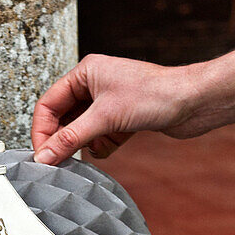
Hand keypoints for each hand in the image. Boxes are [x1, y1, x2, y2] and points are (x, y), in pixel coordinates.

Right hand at [31, 54, 198, 163]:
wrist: (194, 102)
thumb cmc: (155, 95)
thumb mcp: (104, 118)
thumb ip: (70, 140)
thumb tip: (44, 157)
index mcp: (85, 73)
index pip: (48, 105)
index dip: (41, 131)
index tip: (41, 155)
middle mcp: (94, 86)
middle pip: (63, 120)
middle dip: (64, 140)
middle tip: (60, 161)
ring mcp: (108, 103)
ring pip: (81, 131)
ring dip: (87, 144)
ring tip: (99, 145)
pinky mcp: (120, 118)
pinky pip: (99, 138)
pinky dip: (103, 146)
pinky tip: (115, 144)